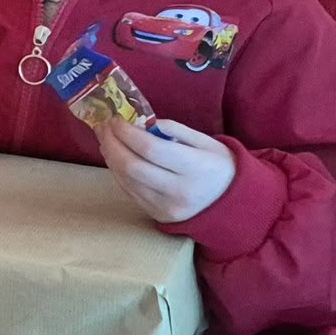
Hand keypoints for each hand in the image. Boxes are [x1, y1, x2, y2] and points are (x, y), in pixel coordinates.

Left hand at [97, 117, 236, 223]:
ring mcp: (166, 207)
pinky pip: (129, 191)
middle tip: (103, 126)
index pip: (151, 149)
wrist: (233, 205)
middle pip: (132, 167)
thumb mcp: (207, 142)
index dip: (127, 133)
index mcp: (197, 168)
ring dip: (110, 157)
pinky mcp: (157, 215)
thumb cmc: (219, 167)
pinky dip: (117, 171)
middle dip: (111, 143)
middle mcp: (179, 191)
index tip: (116, 119)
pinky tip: (114, 157)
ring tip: (105, 138)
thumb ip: (174, 130)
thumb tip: (141, 123)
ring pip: (126, 180)